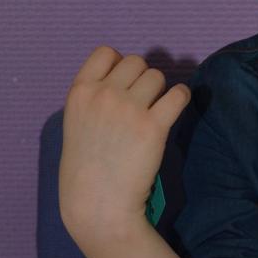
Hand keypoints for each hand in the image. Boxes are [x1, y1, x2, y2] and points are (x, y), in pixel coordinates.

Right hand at [59, 47, 190, 245]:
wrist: (98, 205)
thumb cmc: (86, 170)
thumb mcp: (76, 124)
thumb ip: (94, 100)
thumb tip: (123, 82)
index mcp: (79, 92)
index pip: (105, 52)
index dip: (119, 64)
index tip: (125, 83)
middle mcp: (104, 94)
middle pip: (136, 62)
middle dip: (142, 79)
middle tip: (143, 103)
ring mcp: (129, 108)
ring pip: (157, 76)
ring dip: (160, 91)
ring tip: (156, 112)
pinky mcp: (154, 126)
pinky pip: (179, 94)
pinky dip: (181, 98)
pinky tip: (175, 109)